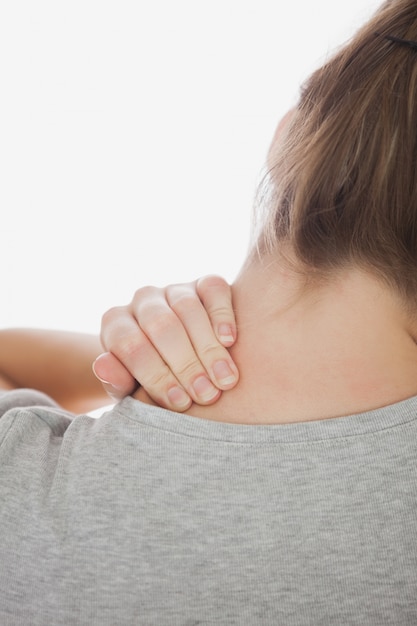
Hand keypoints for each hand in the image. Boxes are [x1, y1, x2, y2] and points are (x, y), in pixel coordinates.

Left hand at [94, 275, 238, 410]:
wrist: (180, 363)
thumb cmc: (153, 382)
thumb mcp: (133, 389)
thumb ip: (118, 382)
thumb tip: (103, 367)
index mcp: (116, 323)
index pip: (130, 345)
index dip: (156, 375)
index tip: (181, 403)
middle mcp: (142, 300)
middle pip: (160, 325)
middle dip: (185, 364)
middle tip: (206, 395)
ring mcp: (174, 289)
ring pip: (188, 308)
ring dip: (208, 348)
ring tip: (224, 380)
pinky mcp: (203, 284)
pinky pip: (213, 289)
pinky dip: (222, 315)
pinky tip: (229, 341)